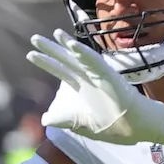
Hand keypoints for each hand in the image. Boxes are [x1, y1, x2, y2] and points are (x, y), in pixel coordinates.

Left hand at [26, 29, 163, 145]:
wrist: (133, 130)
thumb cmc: (112, 125)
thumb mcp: (80, 124)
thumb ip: (62, 119)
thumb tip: (44, 119)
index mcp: (82, 87)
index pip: (60, 70)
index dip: (46, 62)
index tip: (30, 54)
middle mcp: (89, 78)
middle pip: (67, 59)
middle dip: (51, 48)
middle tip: (34, 38)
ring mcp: (99, 76)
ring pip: (81, 56)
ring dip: (68, 44)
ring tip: (55, 33)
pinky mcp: (109, 76)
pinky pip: (95, 62)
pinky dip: (84, 53)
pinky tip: (72, 44)